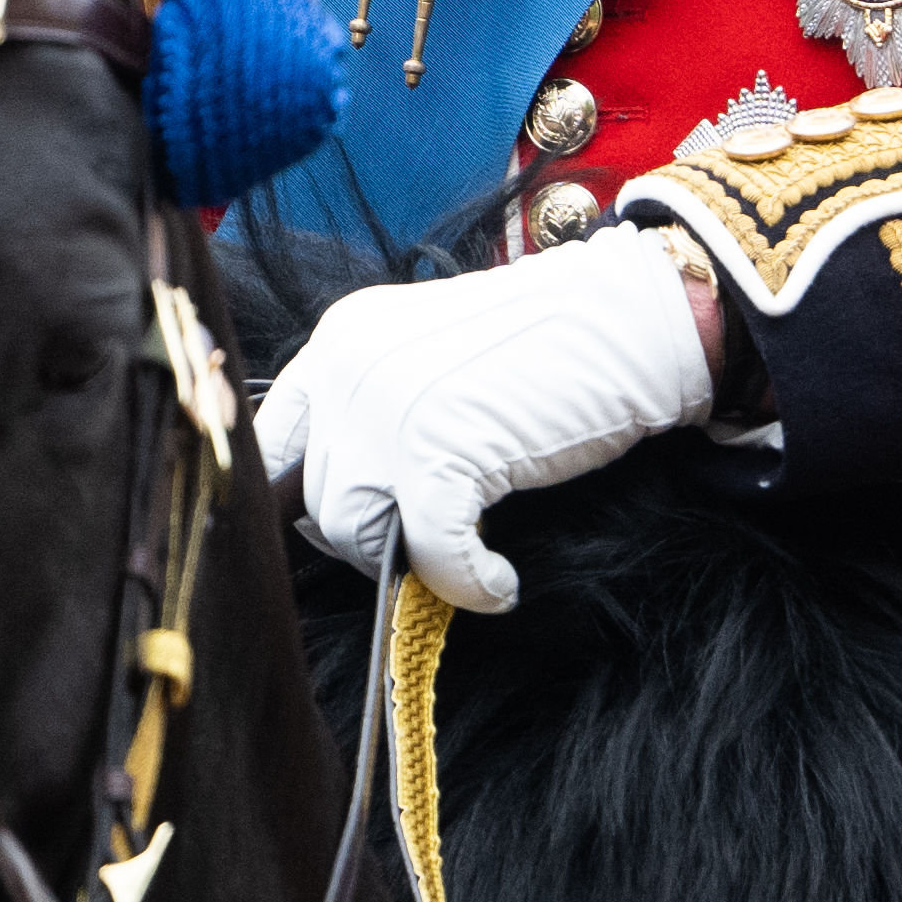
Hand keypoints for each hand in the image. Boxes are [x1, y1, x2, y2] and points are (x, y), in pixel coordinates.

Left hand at [253, 232, 716, 611]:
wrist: (629, 319)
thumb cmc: (545, 346)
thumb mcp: (432, 360)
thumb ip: (377, 412)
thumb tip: (346, 512)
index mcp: (341, 339)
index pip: (272, 439)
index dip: (298, 500)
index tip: (345, 532)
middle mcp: (348, 368)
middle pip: (314, 498)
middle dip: (371, 537)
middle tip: (430, 543)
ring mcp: (388, 408)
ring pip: (356, 533)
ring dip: (413, 561)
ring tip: (467, 558)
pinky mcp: (440, 450)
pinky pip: (427, 554)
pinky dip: (465, 583)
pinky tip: (497, 581)